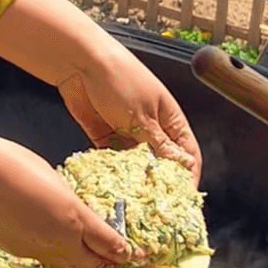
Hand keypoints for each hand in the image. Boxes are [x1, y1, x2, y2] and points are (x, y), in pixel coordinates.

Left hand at [0, 0, 202, 185]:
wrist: (80, 62)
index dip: (187, 175)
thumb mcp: (143, 117)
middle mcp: (151, 127)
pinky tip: (109, 182)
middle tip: (153, 204)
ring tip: (130, 198)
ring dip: (132, 177)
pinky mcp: (103, 134)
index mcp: (170, 119)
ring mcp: (127, 130)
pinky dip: (111, 169)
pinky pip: (111, 158)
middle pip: (160, 161)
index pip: (187, 153)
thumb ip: (160, 145)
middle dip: (158, 181)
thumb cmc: (119, 80)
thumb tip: (183, 167)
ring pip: (134, 163)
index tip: (182, 198)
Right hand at [0, 129, 135, 267]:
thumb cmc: (9, 162)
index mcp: (73, 217)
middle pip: (90, 262)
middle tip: (114, 261)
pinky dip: (55, 255)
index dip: (122, 251)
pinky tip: (52, 245)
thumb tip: (72, 211)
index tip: (133, 255)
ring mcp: (34, 249)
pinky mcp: (14, 251)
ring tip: (88, 259)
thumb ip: (68, 201)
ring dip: (80, 262)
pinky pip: (43, 258)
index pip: (108, 243)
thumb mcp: (51, 177)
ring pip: (66, 264)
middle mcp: (58, 240)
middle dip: (105, 262)